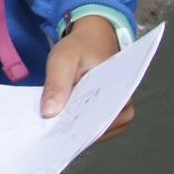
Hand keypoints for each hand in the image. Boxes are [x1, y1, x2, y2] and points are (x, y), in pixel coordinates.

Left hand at [42, 15, 134, 140]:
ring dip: (77, 132)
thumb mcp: (62, 59)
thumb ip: (56, 84)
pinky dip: (78, 128)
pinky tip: (61, 126)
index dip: (81, 127)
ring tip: (54, 131)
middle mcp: (123, 103)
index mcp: (119, 88)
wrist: (90, 40)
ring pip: (98, 131)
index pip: (102, 115)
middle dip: (76, 131)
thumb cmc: (79, 47)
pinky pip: (94, 127)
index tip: (60, 132)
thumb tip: (49, 114)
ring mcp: (117, 111)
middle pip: (100, 127)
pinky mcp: (107, 114)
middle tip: (52, 134)